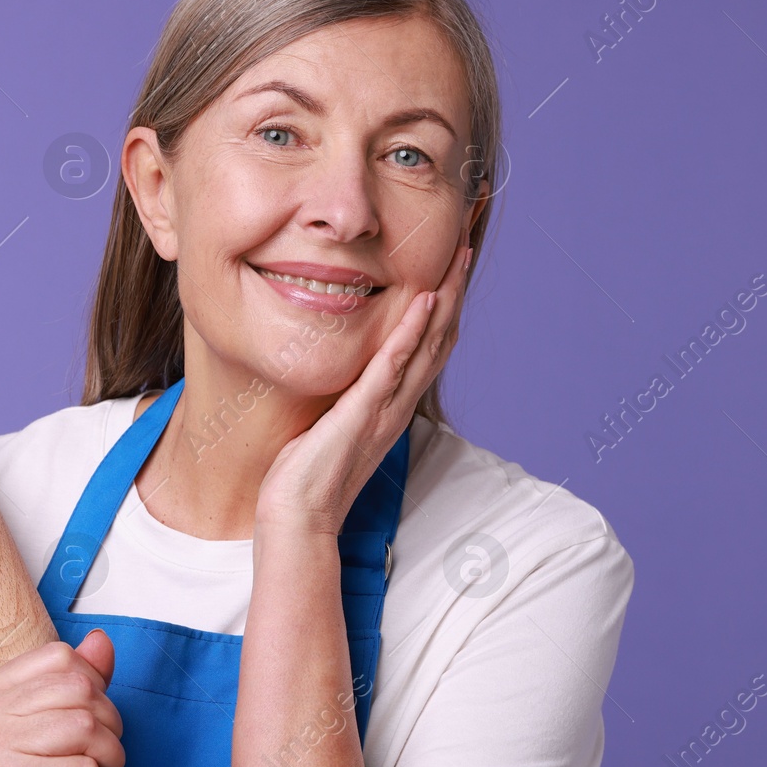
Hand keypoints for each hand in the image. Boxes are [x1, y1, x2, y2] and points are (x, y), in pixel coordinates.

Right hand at [0, 630, 124, 766]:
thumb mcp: (69, 726)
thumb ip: (83, 679)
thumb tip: (99, 640)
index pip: (63, 658)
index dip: (89, 694)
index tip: (67, 733)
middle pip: (82, 691)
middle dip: (103, 731)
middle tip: (76, 764)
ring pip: (91, 727)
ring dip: (102, 762)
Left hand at [254, 230, 472, 538]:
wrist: (300, 515)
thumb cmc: (308, 475)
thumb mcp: (332, 424)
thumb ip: (346, 398)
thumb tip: (343, 374)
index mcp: (392, 405)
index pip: (427, 348)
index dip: (444, 308)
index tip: (449, 271)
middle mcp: (398, 404)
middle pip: (440, 339)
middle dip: (455, 293)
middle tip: (466, 251)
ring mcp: (386, 408)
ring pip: (427, 345)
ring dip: (445, 300)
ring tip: (457, 262)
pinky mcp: (365, 412)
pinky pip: (393, 365)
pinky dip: (410, 331)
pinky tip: (423, 301)